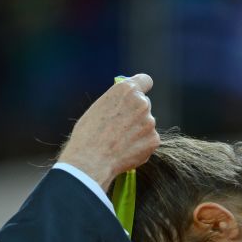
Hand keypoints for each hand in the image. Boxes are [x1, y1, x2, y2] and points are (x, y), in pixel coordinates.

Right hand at [58, 74, 158, 189]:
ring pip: (145, 125)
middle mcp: (141, 102)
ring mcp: (150, 121)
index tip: (139, 95)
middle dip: (136, 114)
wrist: (91, 160)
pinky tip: (125, 153)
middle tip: (121, 128)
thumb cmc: (88, 135)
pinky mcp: (154, 140)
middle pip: (145, 105)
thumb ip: (115, 103)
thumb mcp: (98, 108)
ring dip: (137, 132)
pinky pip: (148, 141)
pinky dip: (140, 147)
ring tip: (118, 144)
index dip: (142, 88)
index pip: (145, 81)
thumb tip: (123, 106)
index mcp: (126, 90)